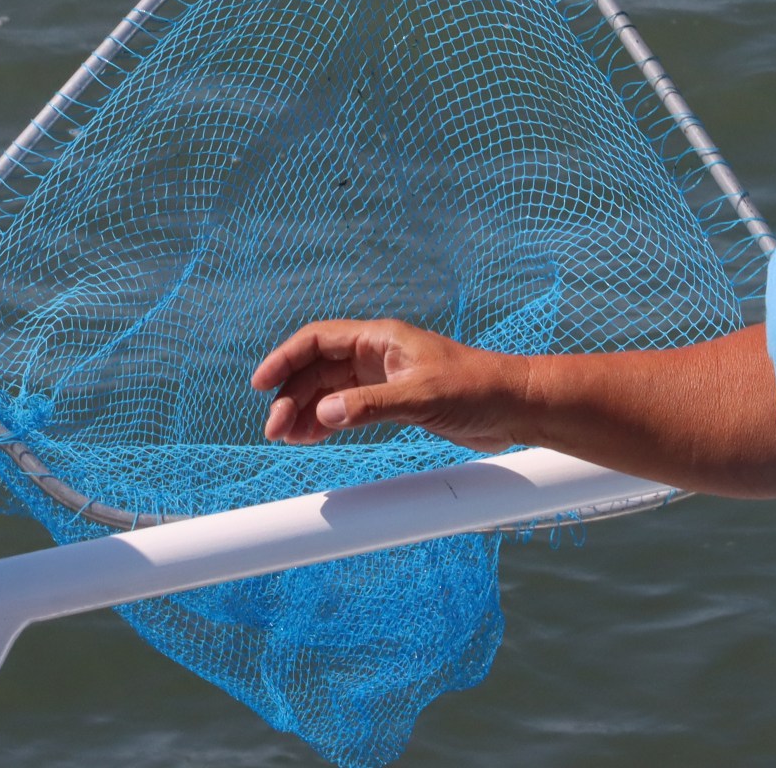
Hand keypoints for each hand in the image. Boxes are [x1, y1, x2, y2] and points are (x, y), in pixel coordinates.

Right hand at [251, 319, 529, 451]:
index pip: (318, 340)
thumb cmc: (476, 390)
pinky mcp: (394, 401)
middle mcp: (377, 354)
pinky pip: (347, 407)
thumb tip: (323, 413)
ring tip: (286, 438)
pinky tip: (312, 437)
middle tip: (275, 430)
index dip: (285, 359)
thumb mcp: (421, 398)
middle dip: (291, 395)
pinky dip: (327, 421)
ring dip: (305, 410)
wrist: (514, 406)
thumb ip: (370, 406)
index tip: (260, 384)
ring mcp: (383, 378)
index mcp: (380, 339)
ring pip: (329, 390)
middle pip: (318, 368)